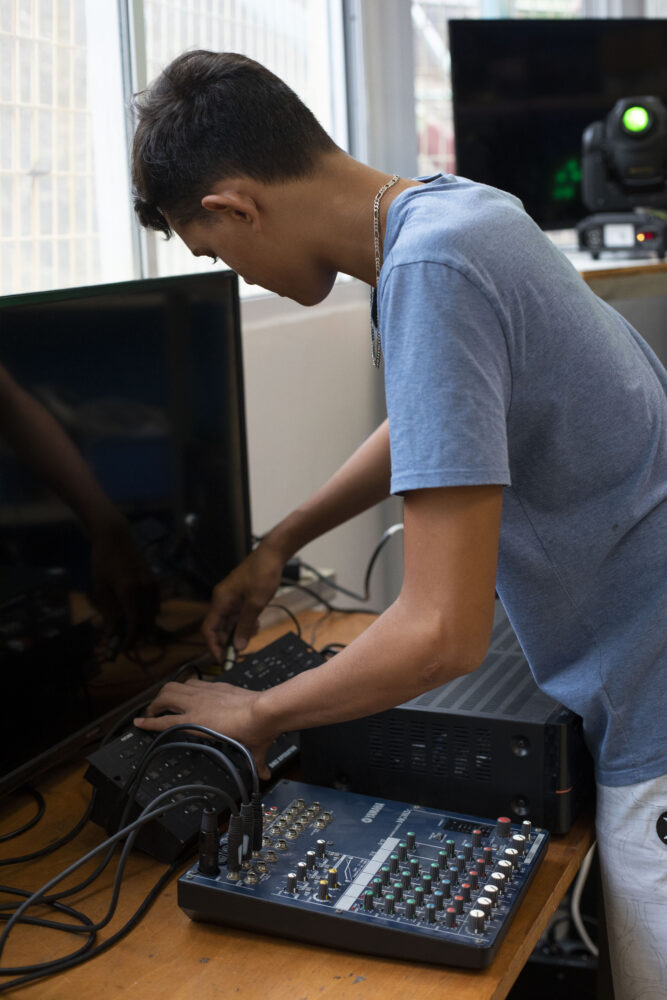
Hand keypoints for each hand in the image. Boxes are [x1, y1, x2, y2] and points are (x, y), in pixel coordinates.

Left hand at [89, 515, 160, 646]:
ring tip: (129, 629)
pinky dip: (148, 614)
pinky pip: (155, 604)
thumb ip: (108, 610)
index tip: (123, 648)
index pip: (134, 622)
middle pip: (146, 621)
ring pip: (152, 614)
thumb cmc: (102, 561)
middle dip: (136, 634)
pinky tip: (137, 615)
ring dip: (142, 625)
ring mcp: (152, 584)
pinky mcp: (154, 581)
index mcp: (128, 590)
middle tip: (123, 640)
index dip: (130, 638)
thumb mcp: (99, 586)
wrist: (115, 538)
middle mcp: (144, 588)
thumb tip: (112, 632)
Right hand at [133, 678, 273, 779]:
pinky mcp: (215, 684)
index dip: (149, 723)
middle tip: (152, 711)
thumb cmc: (253, 731)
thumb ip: (255, 764)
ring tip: (164, 698)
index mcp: (196, 723)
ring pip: (175, 684)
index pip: (165, 722)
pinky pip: (192, 682)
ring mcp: (204, 692)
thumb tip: (264, 774)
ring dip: (166, 691)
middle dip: (154, 704)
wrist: (263, 710)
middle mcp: (196, 704)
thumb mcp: (251, 751)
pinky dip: (185, 685)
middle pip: (164, 698)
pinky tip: (187, 689)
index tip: (138, 722)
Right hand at [202, 537, 286, 663]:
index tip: (222, 660)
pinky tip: (256, 623)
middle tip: (239, 653)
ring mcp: (231, 597)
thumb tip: (239, 646)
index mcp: (221, 601)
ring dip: (239, 631)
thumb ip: (246, 626)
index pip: (209, 629)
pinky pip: (237, 615)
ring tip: (253, 632)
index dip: (213, 646)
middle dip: (228, 641)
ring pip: (229, 622)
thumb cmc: (263, 574)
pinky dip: (245, 622)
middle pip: (218, 627)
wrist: (272, 553)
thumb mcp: (256, 603)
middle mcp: (222, 600)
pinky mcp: (240, 596)